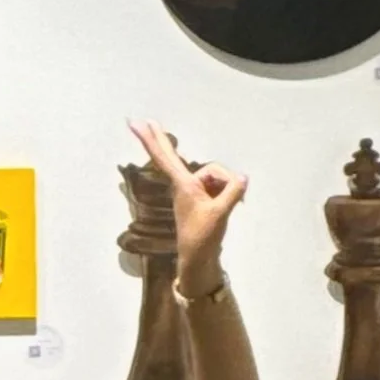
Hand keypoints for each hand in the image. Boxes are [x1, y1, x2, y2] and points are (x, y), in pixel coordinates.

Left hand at [130, 119, 246, 286]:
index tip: (138, 125)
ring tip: (233, 205)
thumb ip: (233, 191)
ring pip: (216, 174)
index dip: (153, 141)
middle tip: (146, 121)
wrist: (199, 258)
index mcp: (184, 186)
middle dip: (161, 140)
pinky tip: (238, 203)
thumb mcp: (221, 213)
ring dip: (228, 186)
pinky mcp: (203, 196)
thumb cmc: (203, 237)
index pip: (165, 158)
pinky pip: (221, 184)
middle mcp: (186, 184)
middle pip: (174, 157)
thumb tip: (242, 177)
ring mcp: (194, 189)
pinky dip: (230, 191)